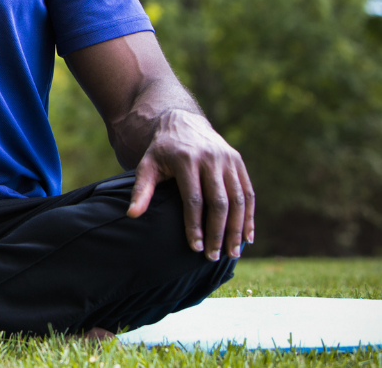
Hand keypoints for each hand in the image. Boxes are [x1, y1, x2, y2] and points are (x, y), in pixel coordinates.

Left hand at [127, 110, 253, 260]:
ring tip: (233, 253)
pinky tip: (248, 236)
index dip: (195, 225)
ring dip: (237, 228)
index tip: (195, 248)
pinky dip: (249, 216)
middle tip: (214, 257)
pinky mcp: (238, 162)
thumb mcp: (147, 165)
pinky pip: (248, 192)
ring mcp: (228, 159)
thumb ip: (141, 190)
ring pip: (238, 199)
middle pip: (219, 202)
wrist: (181, 123)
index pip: (193, 199)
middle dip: (217, 232)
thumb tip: (132, 215)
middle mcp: (211, 158)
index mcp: (186, 160)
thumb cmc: (161, 151)